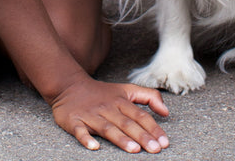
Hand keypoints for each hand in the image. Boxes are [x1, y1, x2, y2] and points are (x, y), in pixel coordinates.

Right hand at [49, 76, 170, 152]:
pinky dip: (86, 139)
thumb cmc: (101, 92)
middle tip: (155, 149)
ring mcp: (91, 115)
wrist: (68, 85)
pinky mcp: (75, 121)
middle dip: (142, 136)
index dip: (153, 128)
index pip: (140, 115)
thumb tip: (166, 112)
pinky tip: (94, 147)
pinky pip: (80, 131)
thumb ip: (149, 96)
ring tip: (134, 149)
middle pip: (127, 123)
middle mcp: (107, 108)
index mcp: (120, 101)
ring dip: (121, 138)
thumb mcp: (126, 89)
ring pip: (108, 128)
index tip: (164, 142)